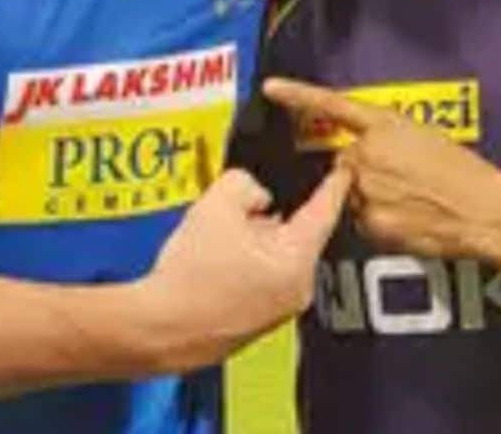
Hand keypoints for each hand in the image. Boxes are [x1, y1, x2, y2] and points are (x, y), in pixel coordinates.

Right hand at [138, 162, 350, 371]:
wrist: (157, 330)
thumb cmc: (189, 275)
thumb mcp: (216, 205)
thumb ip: (246, 185)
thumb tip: (258, 197)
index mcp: (297, 258)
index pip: (326, 210)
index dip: (334, 184)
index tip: (343, 170)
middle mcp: (298, 289)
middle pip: (297, 234)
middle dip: (271, 218)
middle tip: (238, 213)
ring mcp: (279, 311)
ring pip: (277, 258)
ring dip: (254, 244)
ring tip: (215, 248)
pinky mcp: (258, 324)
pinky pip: (262, 281)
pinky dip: (244, 268)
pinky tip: (212, 269)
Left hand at [263, 78, 500, 271]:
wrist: (485, 212)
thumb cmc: (467, 173)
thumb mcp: (429, 138)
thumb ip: (390, 140)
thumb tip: (369, 153)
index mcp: (387, 126)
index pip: (333, 105)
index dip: (299, 95)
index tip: (271, 87)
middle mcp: (369, 155)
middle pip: (345, 163)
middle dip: (362, 171)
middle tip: (402, 180)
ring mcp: (366, 191)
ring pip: (351, 195)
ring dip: (371, 198)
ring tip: (412, 201)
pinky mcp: (369, 223)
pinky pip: (362, 222)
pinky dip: (380, 221)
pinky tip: (409, 219)